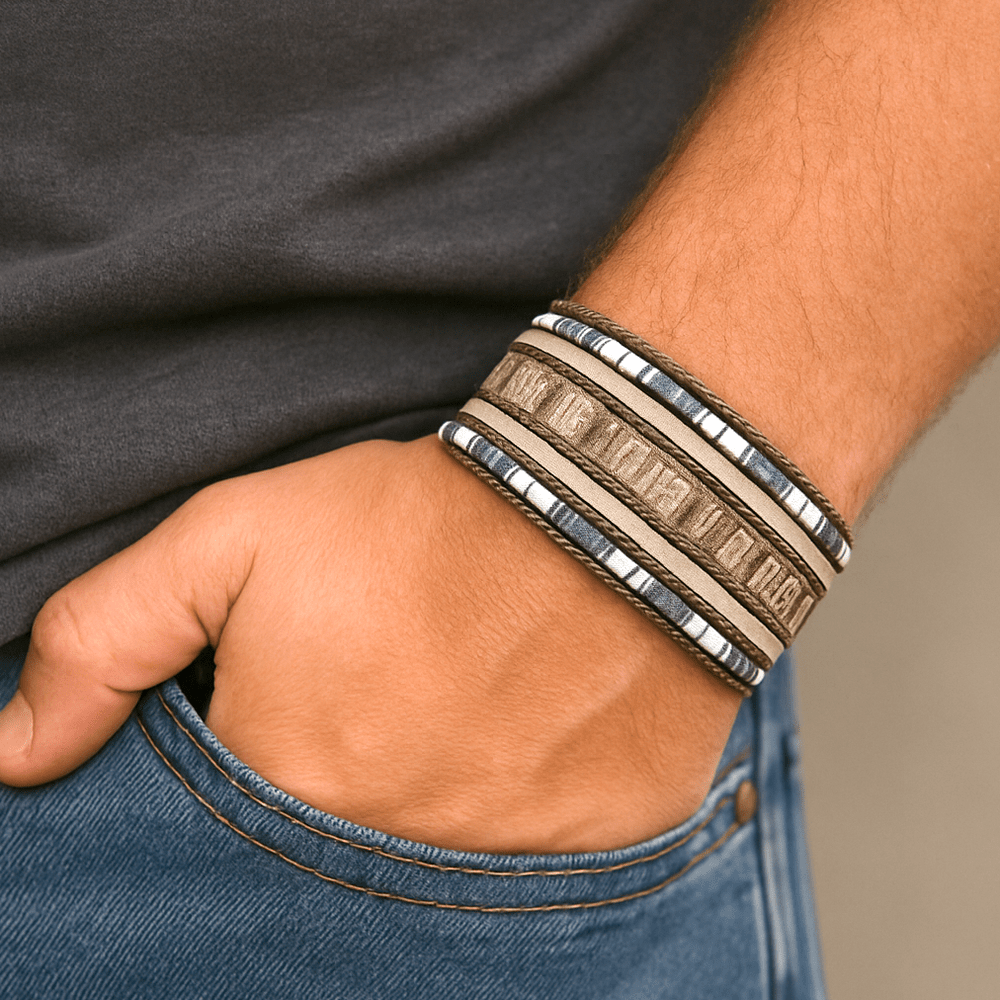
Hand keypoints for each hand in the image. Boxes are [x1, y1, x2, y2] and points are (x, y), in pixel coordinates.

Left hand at [0, 436, 739, 852]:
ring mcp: (503, 873)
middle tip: (390, 705)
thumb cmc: (419, 523)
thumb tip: (15, 753)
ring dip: (430, 805)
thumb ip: (107, 638)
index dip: (265, 758)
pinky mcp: (597, 859)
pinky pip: (534, 877)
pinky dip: (517, 826)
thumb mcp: (235, 540)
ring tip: (456, 718)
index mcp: (293, 789)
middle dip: (345, 785)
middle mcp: (391, 858)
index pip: (227, 837)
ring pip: (431, 872)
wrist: (608, 512)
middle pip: (329, 862)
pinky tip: (525, 749)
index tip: (304, 711)